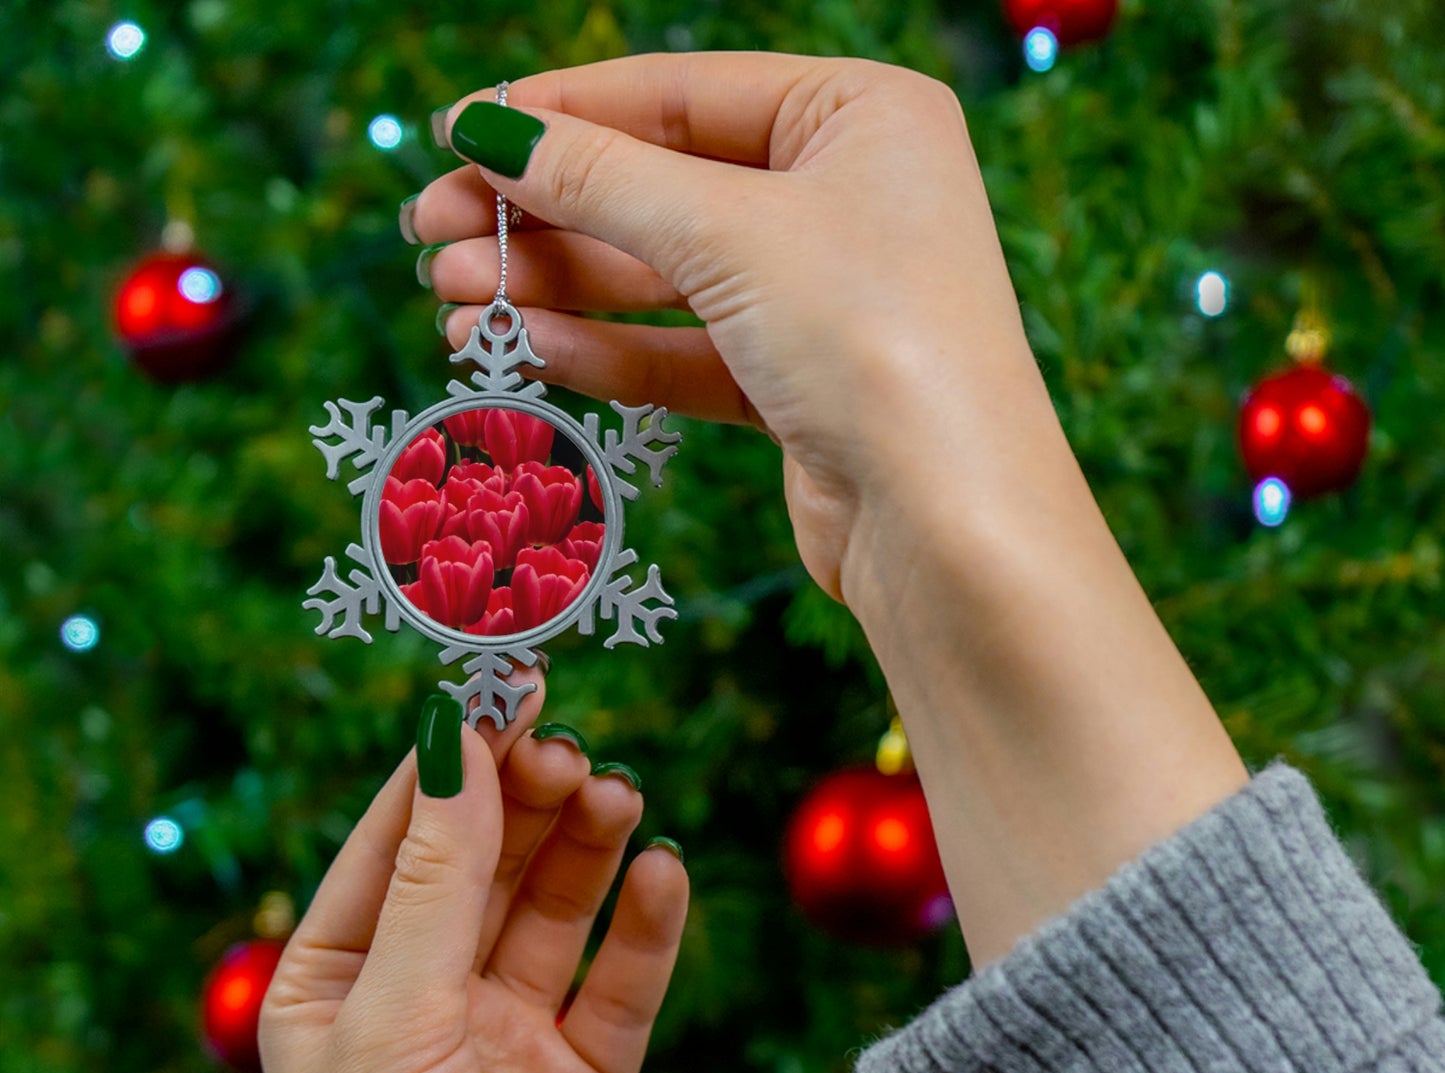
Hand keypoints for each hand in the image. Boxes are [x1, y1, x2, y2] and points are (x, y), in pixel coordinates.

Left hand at [259, 680, 687, 1072]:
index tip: (506, 683)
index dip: (453, 758)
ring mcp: (508, 1039)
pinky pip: (622, 984)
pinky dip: (647, 928)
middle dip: (527, 800)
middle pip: (487, 862)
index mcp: (339, 978)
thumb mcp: (394, 1018)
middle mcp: (424, 999)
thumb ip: (437, 878)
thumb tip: (455, 737)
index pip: (400, 836)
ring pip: (557, 910)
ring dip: (589, 849)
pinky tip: (665, 876)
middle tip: (573, 753)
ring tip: (619, 798)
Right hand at [411, 53, 1066, 607]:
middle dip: (543, 215)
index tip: (455, 133)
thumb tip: (488, 131)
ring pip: (664, 279)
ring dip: (558, 289)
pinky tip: (528, 351)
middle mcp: (846, 198)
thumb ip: (601, 180)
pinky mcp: (799, 387)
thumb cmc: (871, 340)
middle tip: (431, 236)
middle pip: (661, 188)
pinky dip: (609, 352)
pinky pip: (685, 353)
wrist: (948, 525)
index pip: (679, 93)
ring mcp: (822, 297)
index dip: (560, 113)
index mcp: (859, 115)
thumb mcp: (727, 233)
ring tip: (453, 303)